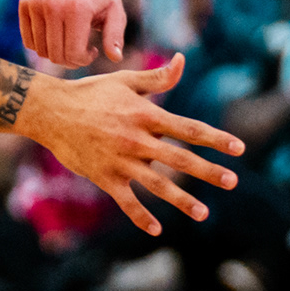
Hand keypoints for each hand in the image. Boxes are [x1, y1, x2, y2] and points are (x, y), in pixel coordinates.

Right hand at [21, 0, 127, 64]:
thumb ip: (115, 37)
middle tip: (80, 51)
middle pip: (55, 55)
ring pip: (40, 50)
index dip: (84, 60)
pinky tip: (56, 36)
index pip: (73, 53)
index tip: (92, 51)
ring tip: (69, 42)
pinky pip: (28, 40)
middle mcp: (53, 6)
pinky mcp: (25, 3)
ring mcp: (36, 3)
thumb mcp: (116, 13)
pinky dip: (41, 45)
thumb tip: (115, 58)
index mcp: (77, 9)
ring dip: (56, 53)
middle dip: (70, 60)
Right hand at [22, 55, 241, 236]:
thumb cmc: (91, 93)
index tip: (239, 149)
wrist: (50, 111)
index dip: (215, 139)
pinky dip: (140, 217)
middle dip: (208, 171)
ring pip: (157, 185)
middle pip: (180, 158)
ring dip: (181, 200)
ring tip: (203, 213)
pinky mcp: (105, 177)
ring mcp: (121, 161)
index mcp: (146, 115)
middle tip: (232, 181)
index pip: (189, 128)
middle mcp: (137, 140)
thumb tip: (183, 60)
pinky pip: (126, 201)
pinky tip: (156, 230)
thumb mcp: (125, 80)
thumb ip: (157, 78)